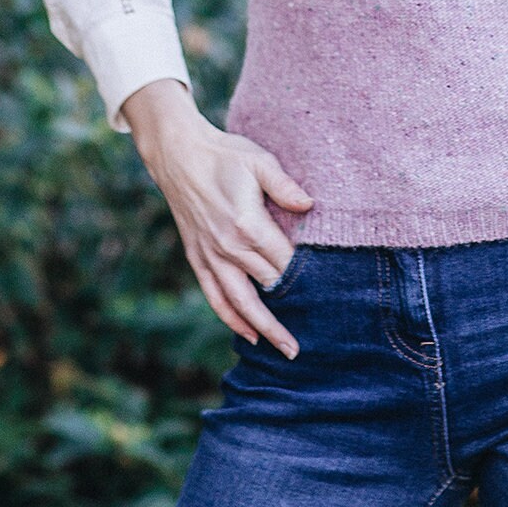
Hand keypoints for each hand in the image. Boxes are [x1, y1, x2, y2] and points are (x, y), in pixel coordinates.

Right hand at [121, 79, 314, 359]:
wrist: (179, 156)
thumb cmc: (225, 155)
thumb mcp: (259, 161)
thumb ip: (285, 186)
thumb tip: (310, 205)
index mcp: (248, 225)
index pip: (284, 261)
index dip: (305, 279)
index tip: (327, 296)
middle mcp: (229, 247)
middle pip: (268, 288)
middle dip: (292, 313)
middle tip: (315, 338)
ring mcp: (211, 256)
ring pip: (241, 303)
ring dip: (264, 328)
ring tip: (286, 351)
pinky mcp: (198, 258)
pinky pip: (215, 296)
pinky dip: (232, 318)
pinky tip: (249, 334)